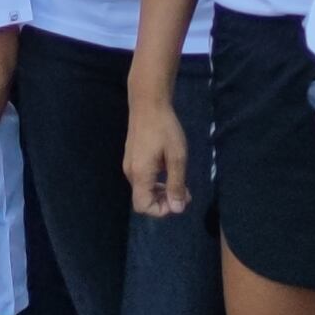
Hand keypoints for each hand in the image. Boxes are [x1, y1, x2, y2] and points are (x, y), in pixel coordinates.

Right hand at [122, 88, 191, 218]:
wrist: (148, 104)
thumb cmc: (165, 129)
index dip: (161, 210)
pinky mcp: (132, 158)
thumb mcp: (177, 157)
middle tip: (185, 191)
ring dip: (161, 191)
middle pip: (143, 200)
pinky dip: (156, 182)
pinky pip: (142, 179)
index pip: (143, 206)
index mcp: (140, 174)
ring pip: (144, 189)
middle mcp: (131, 173)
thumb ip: (176, 184)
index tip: (179, 198)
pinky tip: (168, 169)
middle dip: (164, 201)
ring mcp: (130, 165)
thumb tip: (177, 209)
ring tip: (180, 181)